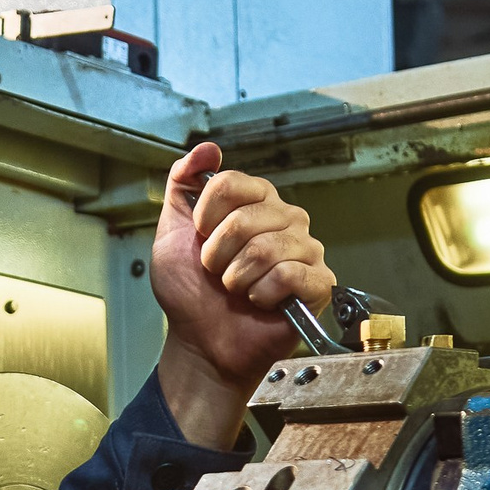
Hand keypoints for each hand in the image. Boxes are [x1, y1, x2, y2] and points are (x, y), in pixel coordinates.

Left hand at [150, 142, 334, 446]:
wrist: (201, 340)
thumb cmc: (190, 292)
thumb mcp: (172, 232)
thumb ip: (183, 184)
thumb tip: (206, 149)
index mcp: (255, 202)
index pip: (234, 182)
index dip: (208, 213)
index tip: (199, 237)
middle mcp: (285, 219)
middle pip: (249, 216)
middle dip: (218, 252)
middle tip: (215, 272)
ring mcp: (305, 250)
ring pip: (268, 248)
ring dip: (238, 276)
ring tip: (235, 289)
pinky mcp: (318, 283)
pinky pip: (291, 274)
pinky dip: (263, 293)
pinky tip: (259, 301)